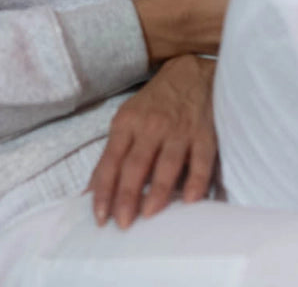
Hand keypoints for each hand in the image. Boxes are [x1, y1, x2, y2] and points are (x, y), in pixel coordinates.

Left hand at [88, 54, 216, 228]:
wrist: (190, 73)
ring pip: (166, 164)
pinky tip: (191, 200)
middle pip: (135, 164)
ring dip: (157, 190)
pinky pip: (201, 161)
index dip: (104, 189)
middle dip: (127, 195)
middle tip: (122, 224)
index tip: (99, 217)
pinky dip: (196, 181)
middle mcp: (151, 127)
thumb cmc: (154, 103)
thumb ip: (113, 154)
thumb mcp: (127, 119)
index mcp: (126, 123)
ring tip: (148, 215)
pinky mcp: (204, 134)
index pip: (111, 160)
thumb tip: (93, 190)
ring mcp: (178, 131)